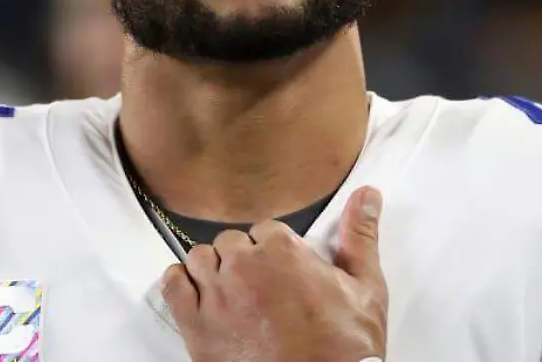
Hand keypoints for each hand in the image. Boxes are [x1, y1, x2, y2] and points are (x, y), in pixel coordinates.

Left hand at [161, 186, 387, 361]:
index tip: (280, 271)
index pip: (265, 230)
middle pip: (230, 243)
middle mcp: (243, 266)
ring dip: (212, 271)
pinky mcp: (196, 326)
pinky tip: (197, 296)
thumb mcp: (365, 289)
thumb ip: (361, 236)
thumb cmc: (344, 350)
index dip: (273, 251)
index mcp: (282, 251)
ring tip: (231, 293)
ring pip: (199, 259)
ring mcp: (216, 296)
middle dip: (243, 260)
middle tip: (260, 288)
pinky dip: (181, 285)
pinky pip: (173, 286)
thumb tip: (367, 196)